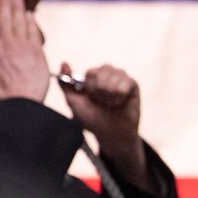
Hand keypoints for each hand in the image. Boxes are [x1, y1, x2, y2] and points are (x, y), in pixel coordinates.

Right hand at [0, 0, 50, 106]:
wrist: (21, 104)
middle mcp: (7, 45)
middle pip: (6, 19)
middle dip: (5, 4)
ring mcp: (24, 47)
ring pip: (20, 22)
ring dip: (18, 8)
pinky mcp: (38, 54)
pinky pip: (34, 33)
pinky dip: (32, 23)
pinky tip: (30, 15)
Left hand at [60, 62, 147, 182]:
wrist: (110, 134)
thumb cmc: (93, 119)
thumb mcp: (73, 102)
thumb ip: (65, 83)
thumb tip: (64, 63)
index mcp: (93, 77)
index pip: (92, 72)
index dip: (92, 88)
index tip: (93, 99)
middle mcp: (107, 75)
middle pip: (104, 70)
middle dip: (101, 90)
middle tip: (103, 103)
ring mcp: (121, 79)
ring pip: (116, 74)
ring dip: (111, 93)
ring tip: (112, 103)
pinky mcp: (133, 85)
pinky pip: (128, 81)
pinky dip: (122, 94)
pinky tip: (121, 102)